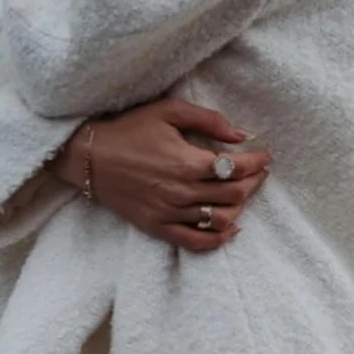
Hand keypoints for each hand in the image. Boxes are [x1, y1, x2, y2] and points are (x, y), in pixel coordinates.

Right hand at [49, 97, 271, 251]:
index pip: (236, 168)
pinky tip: (230, 228)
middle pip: (234, 194)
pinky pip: (196, 242)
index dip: (256, 162)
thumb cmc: (129, 129)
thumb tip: (242, 134)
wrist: (89, 157)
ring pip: (221, 219)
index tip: (264, 156)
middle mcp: (182, 191)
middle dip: (253, 182)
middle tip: (257, 172)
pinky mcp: (158, 227)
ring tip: (242, 193)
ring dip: (240, 207)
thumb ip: (208, 120)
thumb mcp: (168, 111)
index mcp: (187, 162)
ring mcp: (170, 213)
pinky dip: (218, 238)